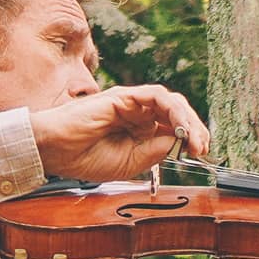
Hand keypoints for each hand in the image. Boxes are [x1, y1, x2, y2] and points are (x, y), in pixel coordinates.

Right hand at [31, 84, 210, 181]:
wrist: (56, 151)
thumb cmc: (83, 158)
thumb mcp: (130, 163)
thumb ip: (155, 151)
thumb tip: (180, 142)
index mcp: (139, 131)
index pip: (173, 128)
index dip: (191, 138)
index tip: (200, 154)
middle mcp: (138, 114)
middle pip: (177, 113)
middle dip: (195, 129)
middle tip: (202, 148)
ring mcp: (131, 103)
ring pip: (171, 102)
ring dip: (188, 120)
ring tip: (195, 141)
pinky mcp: (124, 96)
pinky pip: (157, 96)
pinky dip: (173, 110)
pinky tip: (180, 128)